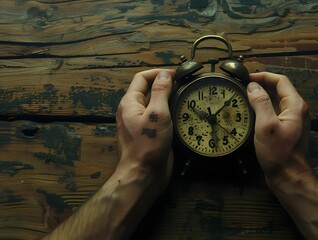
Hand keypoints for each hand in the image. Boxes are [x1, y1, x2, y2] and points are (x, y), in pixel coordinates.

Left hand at [115, 69, 174, 189]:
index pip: (142, 78)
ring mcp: (140, 123)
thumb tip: (165, 75)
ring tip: (186, 98)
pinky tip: (182, 115)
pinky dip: (169, 113)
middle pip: (149, 90)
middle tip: (185, 86)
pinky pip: (159, 118)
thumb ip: (161, 92)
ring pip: (155, 104)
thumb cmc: (148, 145)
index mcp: (130, 102)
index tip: (177, 75)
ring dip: (169, 99)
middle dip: (165, 85)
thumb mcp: (158, 115)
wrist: (144, 175)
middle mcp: (133, 110)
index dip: (159, 73)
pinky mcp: (149, 134)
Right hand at [246, 72, 311, 186]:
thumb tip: (253, 86)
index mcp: (296, 105)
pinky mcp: (289, 130)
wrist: (289, 177)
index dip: (264, 76)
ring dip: (263, 96)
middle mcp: (298, 110)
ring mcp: (294, 120)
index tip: (247, 78)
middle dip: (262, 85)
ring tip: (245, 97)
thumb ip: (260, 103)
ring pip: (277, 101)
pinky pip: (276, 112)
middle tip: (244, 86)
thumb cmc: (279, 154)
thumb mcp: (266, 126)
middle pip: (280, 89)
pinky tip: (253, 113)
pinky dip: (265, 108)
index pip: (281, 81)